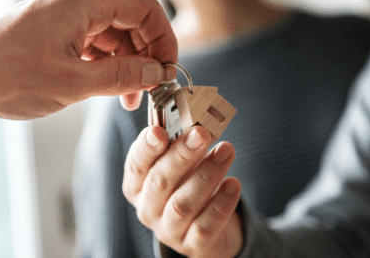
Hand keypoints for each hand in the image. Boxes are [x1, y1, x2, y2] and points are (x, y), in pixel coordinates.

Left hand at [0, 0, 176, 121]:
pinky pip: (97, 48)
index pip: (144, 9)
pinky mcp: (60, 36)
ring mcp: (69, 20)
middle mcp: (78, 4)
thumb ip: (122, 76)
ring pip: (116, 38)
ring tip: (130, 98)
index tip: (168, 70)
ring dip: (128, 67)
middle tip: (152, 88)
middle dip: (146, 57)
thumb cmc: (6, 75)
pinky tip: (112, 92)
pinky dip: (109, 69)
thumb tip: (157, 73)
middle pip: (132, 23)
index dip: (163, 40)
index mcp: (83, 1)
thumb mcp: (73, 82)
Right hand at [123, 126, 242, 256]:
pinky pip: (206, 226)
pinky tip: (233, 183)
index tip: (160, 131)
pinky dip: (221, 203)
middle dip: (181, 155)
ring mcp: (168, 230)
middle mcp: (148, 209)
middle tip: (201, 134)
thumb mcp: (180, 163)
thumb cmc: (188, 185)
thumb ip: (182, 144)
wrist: (205, 225)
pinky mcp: (192, 245)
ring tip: (226, 151)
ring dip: (206, 175)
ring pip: (183, 204)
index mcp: (137, 185)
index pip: (136, 165)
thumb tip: (196, 123)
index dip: (146, 148)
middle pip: (159, 182)